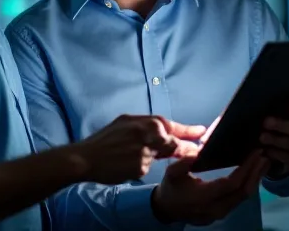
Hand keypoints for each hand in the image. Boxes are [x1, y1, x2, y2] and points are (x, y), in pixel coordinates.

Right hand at [76, 114, 206, 184]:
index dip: (188, 130)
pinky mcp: (141, 166)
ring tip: (130, 154)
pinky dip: (139, 166)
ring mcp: (145, 151)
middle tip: (193, 150)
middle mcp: (147, 134)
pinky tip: (124, 164)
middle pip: (172, 142)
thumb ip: (145, 126)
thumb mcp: (124, 123)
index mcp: (144, 121)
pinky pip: (147, 167)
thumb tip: (163, 129)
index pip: (171, 125)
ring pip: (158, 156)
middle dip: (182, 147)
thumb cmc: (104, 140)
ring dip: (151, 157)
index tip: (202, 131)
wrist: (85, 158)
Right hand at [151, 150, 268, 225]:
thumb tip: (198, 152)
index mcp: (203, 197)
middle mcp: (215, 209)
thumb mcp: (172, 173)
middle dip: (256, 173)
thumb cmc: (171, 188)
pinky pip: (240, 200)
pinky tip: (254, 173)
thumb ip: (183, 162)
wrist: (167, 210)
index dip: (245, 169)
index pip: (231, 184)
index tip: (255, 153)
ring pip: (244, 197)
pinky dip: (249, 185)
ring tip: (264, 162)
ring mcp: (220, 213)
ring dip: (255, 179)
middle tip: (264, 155)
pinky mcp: (223, 213)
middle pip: (243, 192)